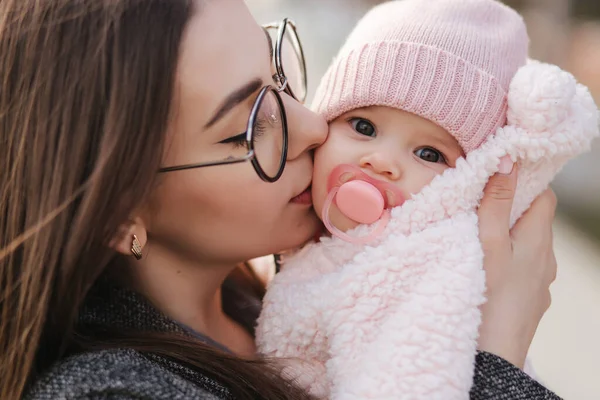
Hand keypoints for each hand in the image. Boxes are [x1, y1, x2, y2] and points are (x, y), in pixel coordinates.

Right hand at [476, 157, 556, 368]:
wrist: (492, 359)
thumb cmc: (488, 298)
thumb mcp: (489, 244)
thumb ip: (496, 203)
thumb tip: (508, 160)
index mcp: (539, 241)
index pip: (544, 195)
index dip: (524, 181)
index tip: (499, 174)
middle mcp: (547, 260)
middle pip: (534, 220)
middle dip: (510, 208)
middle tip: (478, 203)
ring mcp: (539, 284)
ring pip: (526, 246)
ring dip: (507, 236)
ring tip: (476, 236)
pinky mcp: (527, 302)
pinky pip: (521, 269)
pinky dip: (505, 260)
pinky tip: (483, 269)